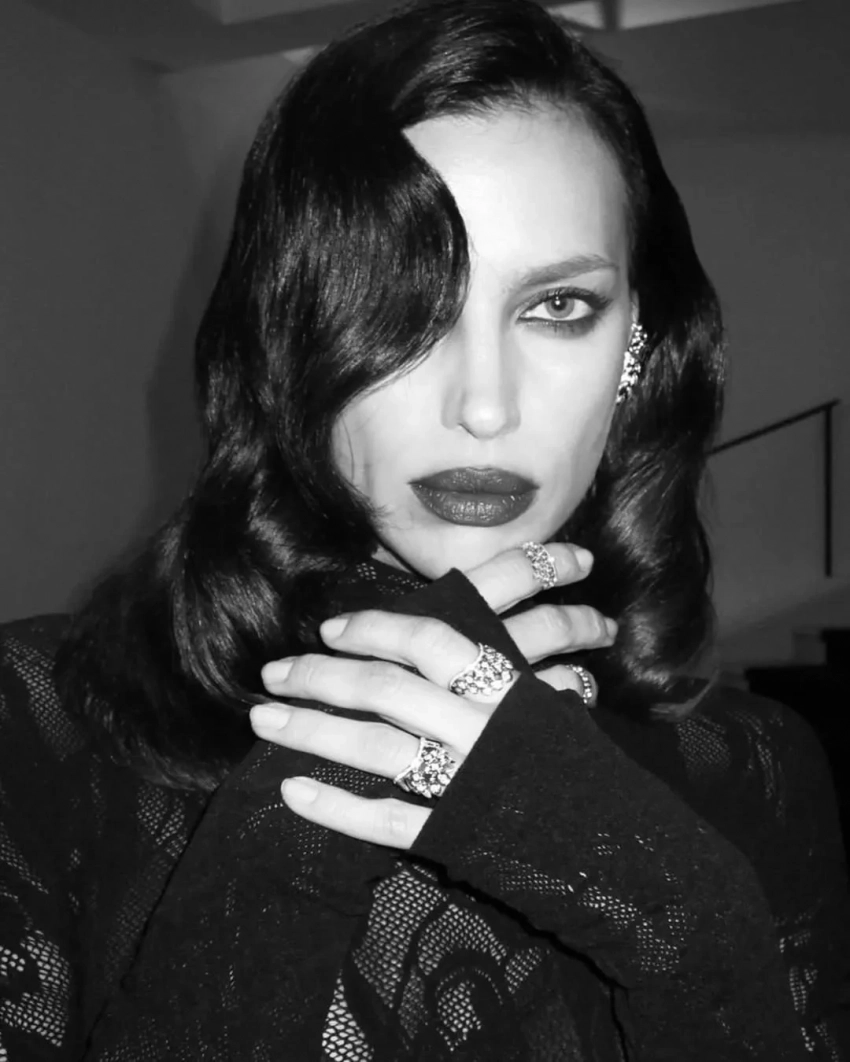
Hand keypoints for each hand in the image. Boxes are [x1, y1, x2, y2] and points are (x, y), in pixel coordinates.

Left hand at [251, 542, 615, 848]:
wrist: (623, 850)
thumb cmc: (583, 770)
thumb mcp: (547, 707)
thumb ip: (500, 677)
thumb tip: (433, 649)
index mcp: (507, 689)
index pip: (431, 640)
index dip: (375, 628)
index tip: (329, 628)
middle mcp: (481, 729)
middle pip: (388, 689)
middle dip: (322, 677)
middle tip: (274, 673)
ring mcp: (466, 782)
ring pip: (377, 748)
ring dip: (313, 732)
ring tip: (266, 722)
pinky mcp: (456, 834)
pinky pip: (387, 820)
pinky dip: (338, 808)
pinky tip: (294, 793)